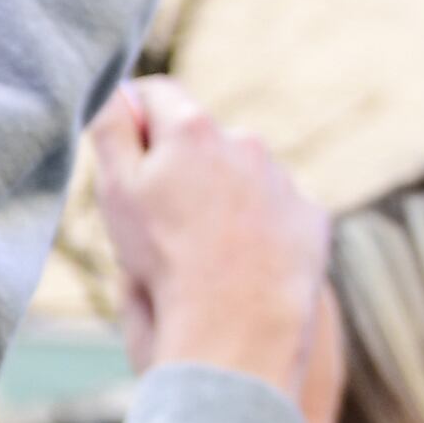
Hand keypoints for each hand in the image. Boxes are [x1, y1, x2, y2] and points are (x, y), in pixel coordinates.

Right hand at [87, 78, 328, 389]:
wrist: (237, 333)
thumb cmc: (166, 264)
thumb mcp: (116, 192)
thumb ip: (112, 128)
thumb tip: (115, 89)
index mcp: (191, 129)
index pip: (156, 95)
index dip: (136, 122)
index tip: (127, 159)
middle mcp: (244, 141)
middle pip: (201, 139)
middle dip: (182, 166)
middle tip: (162, 222)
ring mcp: (282, 180)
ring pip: (242, 176)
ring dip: (222, 198)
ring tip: (204, 253)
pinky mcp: (311, 218)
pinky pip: (279, 211)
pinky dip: (261, 229)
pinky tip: (244, 265)